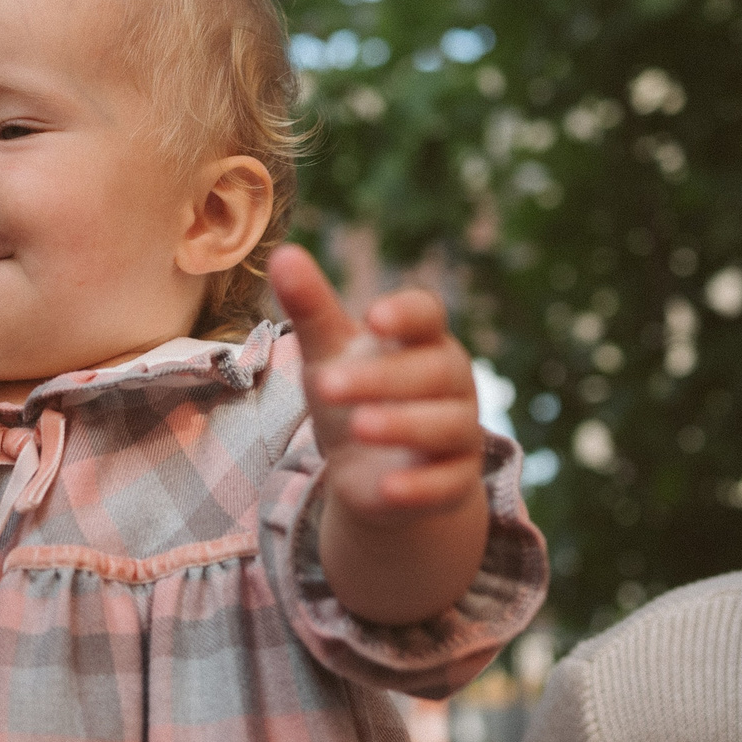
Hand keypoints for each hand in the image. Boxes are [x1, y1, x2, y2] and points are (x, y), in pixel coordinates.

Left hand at [270, 244, 490, 624]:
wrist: (376, 472)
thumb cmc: (356, 394)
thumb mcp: (329, 353)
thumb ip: (311, 307)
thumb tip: (282, 253)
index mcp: (421, 339)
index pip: (428, 315)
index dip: (406, 314)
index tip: (373, 317)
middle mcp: (450, 381)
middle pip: (432, 371)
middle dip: (380, 378)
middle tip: (325, 384)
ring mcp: (459, 432)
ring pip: (447, 424)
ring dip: (403, 424)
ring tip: (359, 425)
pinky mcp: (455, 481)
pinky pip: (447, 483)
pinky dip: (419, 486)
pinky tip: (388, 488)